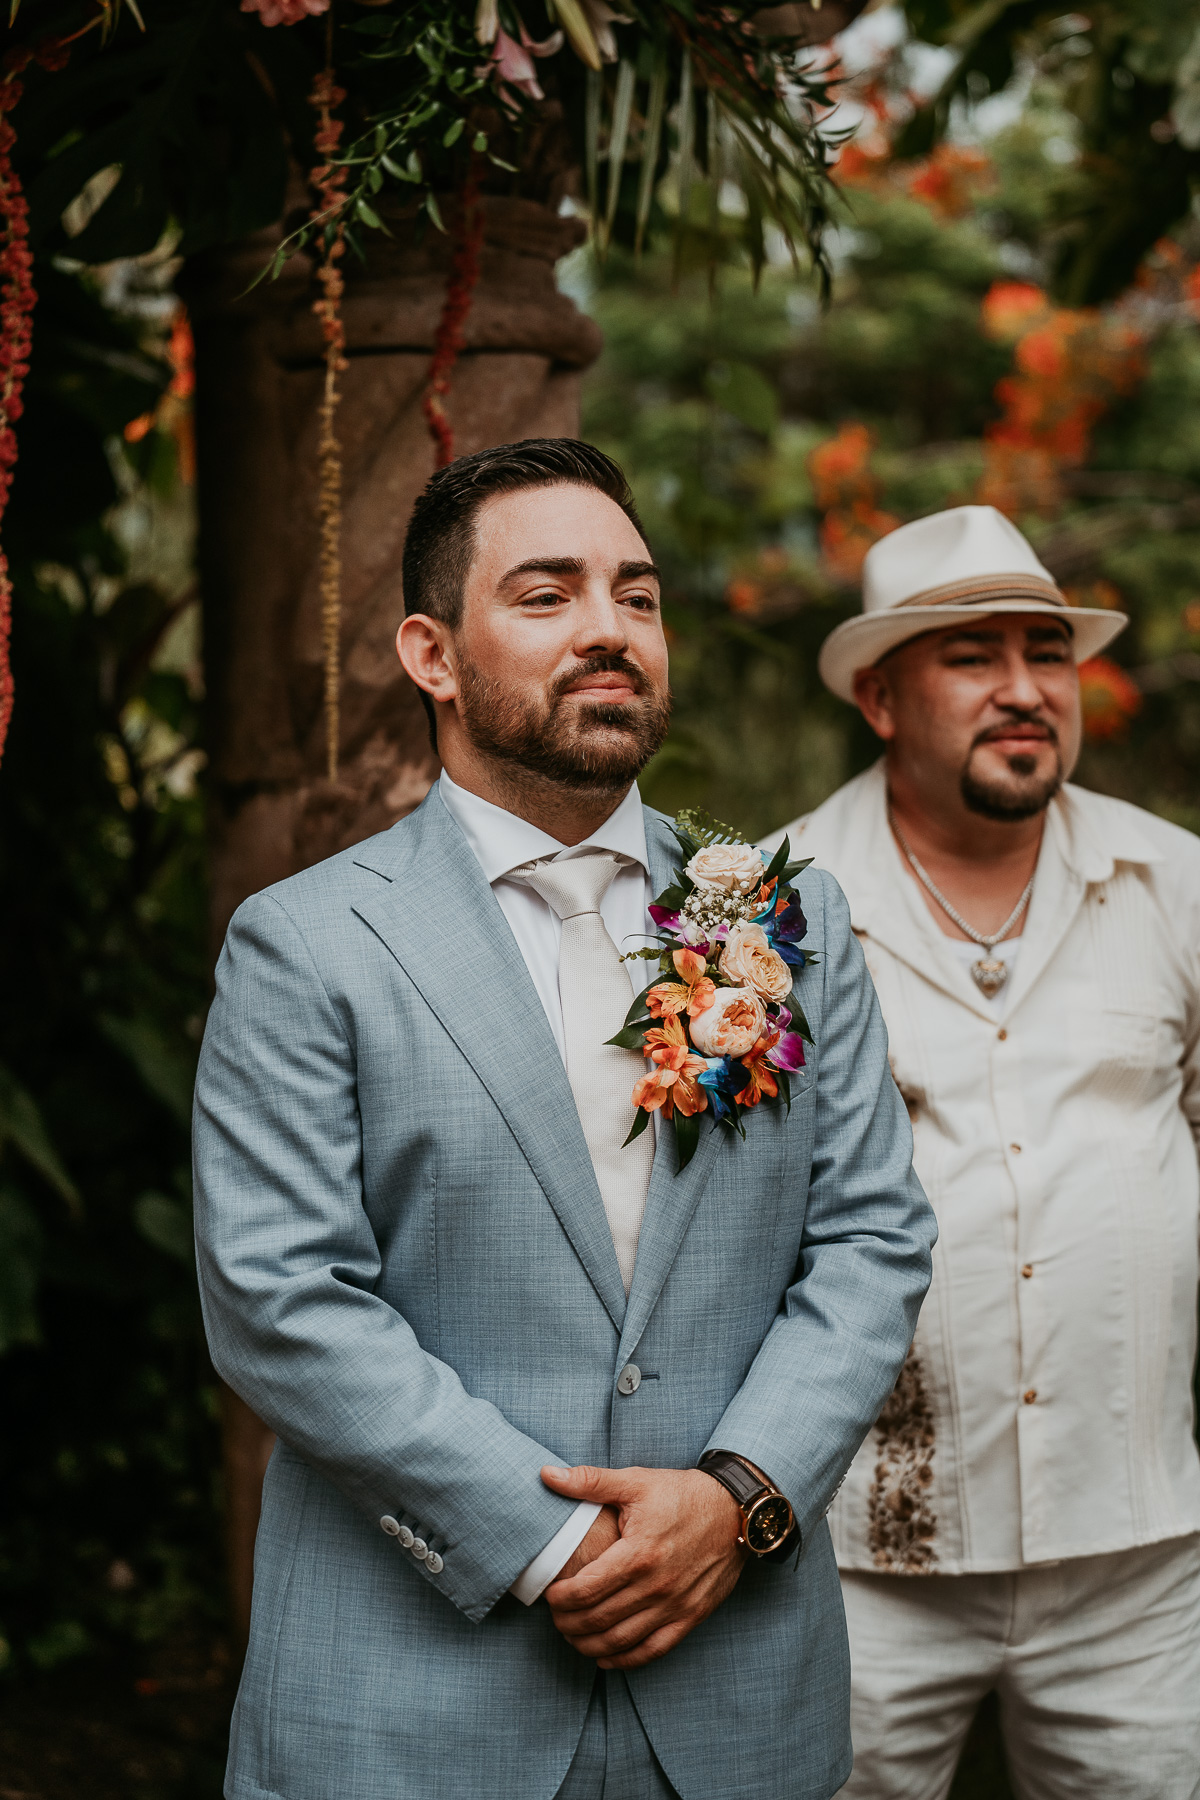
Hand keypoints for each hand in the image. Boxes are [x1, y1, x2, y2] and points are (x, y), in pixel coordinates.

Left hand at [540, 1463, 744, 1669]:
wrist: (734, 1511)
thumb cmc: (681, 1494)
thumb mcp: (636, 1481)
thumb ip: (590, 1482)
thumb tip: (546, 1475)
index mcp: (638, 1553)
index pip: (586, 1589)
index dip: (559, 1598)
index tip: (548, 1594)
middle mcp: (656, 1585)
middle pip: (598, 1619)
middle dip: (568, 1623)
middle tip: (555, 1617)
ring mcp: (675, 1605)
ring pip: (621, 1641)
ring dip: (589, 1645)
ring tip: (573, 1636)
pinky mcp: (691, 1616)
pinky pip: (653, 1650)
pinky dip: (625, 1660)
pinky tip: (606, 1657)